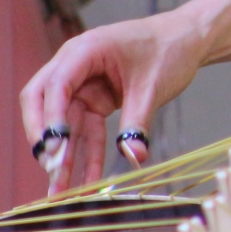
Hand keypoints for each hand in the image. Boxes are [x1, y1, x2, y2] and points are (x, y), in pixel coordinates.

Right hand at [18, 14, 205, 191]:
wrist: (187, 39)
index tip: (54, 149)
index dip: (51, 119)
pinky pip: (86, 131)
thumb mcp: (152, 86)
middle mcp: (76, 66)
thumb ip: (138, 121)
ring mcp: (84, 85)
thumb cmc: (168, 50)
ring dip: (63, 157)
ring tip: (60, 192)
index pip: (56, 85)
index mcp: (85, 51)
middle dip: (45, 139)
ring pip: (65, 124)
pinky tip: (87, 182)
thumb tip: (134, 155)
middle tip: (51, 170)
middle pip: (44, 104)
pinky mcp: (95, 100)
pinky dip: (87, 155)